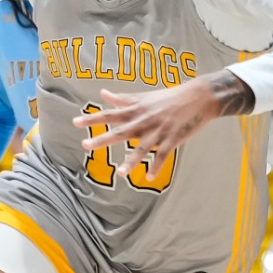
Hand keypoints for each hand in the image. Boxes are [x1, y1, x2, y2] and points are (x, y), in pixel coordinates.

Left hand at [74, 72, 254, 175]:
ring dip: (131, 161)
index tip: (75, 122)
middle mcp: (144, 121)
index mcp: (136, 110)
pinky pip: (163, 156)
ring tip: (120, 174)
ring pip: (142, 148)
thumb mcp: (143, 96)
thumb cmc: (168, 97)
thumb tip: (103, 94)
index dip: (92, 118)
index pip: (109, 114)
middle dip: (102, 138)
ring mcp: (158, 131)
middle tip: (85, 144)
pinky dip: (157, 167)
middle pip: (120, 131)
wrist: (198, 97)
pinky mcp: (172, 139)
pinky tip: (149, 178)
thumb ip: (122, 99)